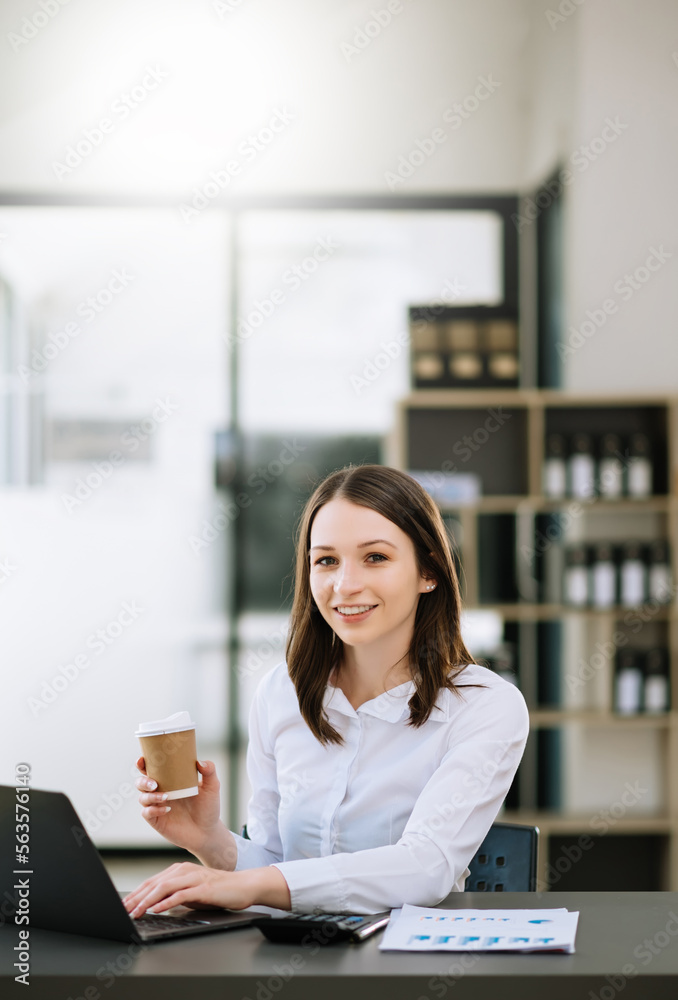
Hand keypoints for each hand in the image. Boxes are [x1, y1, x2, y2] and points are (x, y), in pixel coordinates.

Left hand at [123, 862, 290, 915]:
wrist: (244, 886)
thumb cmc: (218, 890)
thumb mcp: (191, 893)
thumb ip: (175, 895)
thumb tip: (155, 906)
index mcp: (179, 870)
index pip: (152, 881)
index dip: (136, 893)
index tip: (123, 905)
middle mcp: (184, 870)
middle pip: (154, 883)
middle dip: (136, 897)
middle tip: (123, 910)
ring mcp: (193, 877)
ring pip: (164, 887)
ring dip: (147, 901)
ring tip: (135, 911)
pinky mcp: (203, 887)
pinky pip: (181, 894)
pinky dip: (166, 902)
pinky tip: (157, 909)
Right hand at [135, 757, 223, 858]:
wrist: (208, 831)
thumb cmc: (208, 807)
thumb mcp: (212, 787)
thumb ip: (209, 771)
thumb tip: (199, 762)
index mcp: (170, 780)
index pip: (152, 769)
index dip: (143, 763)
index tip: (142, 760)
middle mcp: (161, 792)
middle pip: (141, 782)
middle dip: (143, 781)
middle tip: (154, 783)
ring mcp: (157, 806)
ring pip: (142, 798)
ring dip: (150, 796)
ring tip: (166, 797)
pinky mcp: (157, 821)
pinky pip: (147, 813)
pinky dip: (153, 810)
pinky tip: (167, 809)